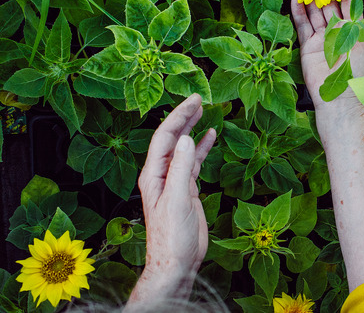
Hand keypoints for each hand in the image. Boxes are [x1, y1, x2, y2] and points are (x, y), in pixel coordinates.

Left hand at [136, 93, 215, 283]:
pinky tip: (210, 137)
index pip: (165, 138)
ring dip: (192, 129)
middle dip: (184, 117)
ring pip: (183, 148)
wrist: (176, 263)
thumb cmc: (172, 238)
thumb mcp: (177, 201)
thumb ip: (182, 169)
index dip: (178, 117)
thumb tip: (188, 139)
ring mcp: (173, 182)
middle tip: (198, 99)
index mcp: (153, 175)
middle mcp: (161, 175)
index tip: (193, 101)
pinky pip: (194, 162)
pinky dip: (202, 148)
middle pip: (172, 139)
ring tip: (204, 111)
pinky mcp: (186, 190)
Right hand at [290, 0, 363, 110]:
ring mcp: (321, 37)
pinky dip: (298, 11)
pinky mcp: (307, 45)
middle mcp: (337, 30)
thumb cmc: (360, 72)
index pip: (348, 2)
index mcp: (354, 28)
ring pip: (315, 12)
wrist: (341, 96)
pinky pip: (302, 25)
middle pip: (330, 4)